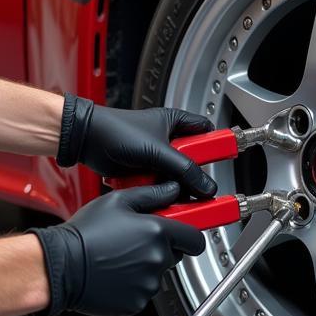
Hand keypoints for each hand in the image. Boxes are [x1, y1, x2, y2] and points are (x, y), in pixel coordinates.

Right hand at [29, 182, 205, 315]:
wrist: (60, 266)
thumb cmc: (85, 234)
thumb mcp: (118, 201)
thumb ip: (153, 194)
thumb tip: (173, 189)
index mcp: (158, 233)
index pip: (195, 239)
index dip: (189, 236)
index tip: (182, 234)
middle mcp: (157, 260)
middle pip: (175, 256)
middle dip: (162, 248)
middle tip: (136, 241)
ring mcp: (148, 285)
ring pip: (157, 275)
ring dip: (146, 267)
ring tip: (119, 257)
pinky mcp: (136, 303)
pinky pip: (142, 293)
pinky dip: (133, 286)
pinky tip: (114, 274)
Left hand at [56, 93, 216, 197]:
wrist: (87, 141)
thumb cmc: (115, 130)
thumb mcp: (158, 150)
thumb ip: (185, 169)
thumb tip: (206, 186)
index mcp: (176, 123)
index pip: (207, 133)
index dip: (217, 146)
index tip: (228, 159)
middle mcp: (168, 140)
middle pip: (192, 163)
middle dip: (191, 176)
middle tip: (195, 186)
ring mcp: (156, 158)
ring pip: (176, 178)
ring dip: (173, 187)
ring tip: (169, 191)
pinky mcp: (144, 173)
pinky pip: (159, 186)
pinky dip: (158, 191)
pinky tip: (153, 192)